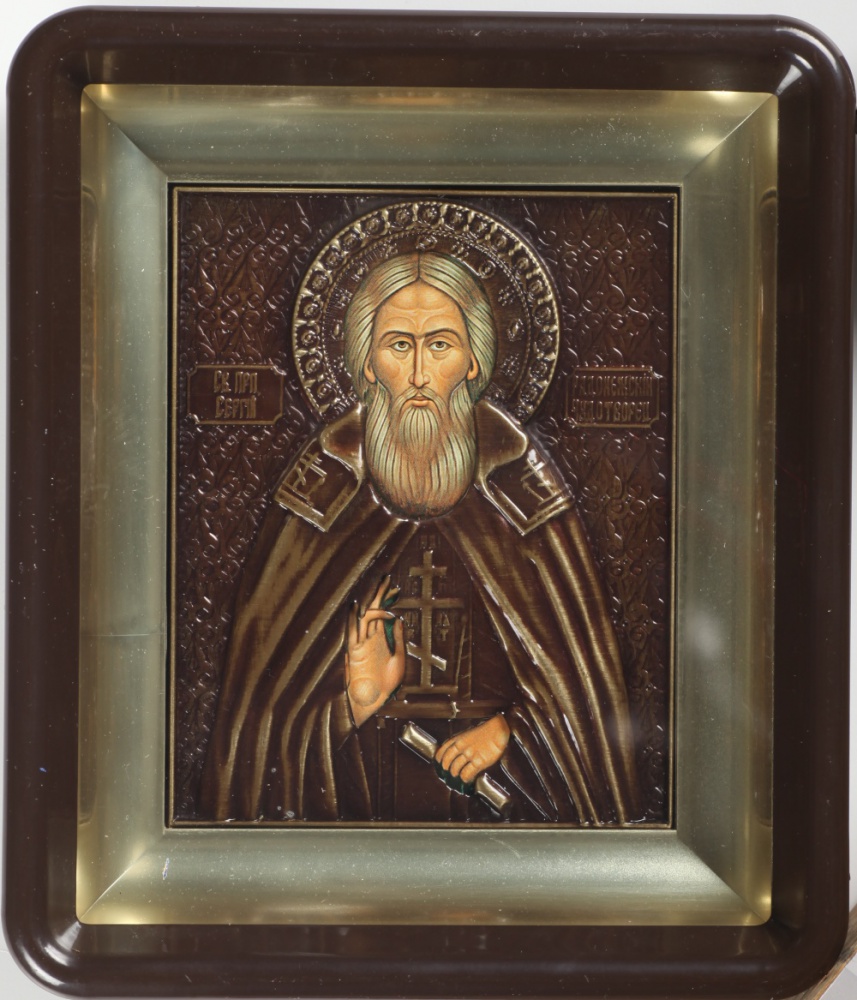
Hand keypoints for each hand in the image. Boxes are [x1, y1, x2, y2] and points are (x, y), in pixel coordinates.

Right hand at [345, 576, 404, 727]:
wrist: (375, 703)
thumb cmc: (387, 685)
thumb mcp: (399, 659)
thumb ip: (398, 639)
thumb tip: (399, 619)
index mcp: (382, 640)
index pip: (385, 614)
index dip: (389, 601)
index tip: (396, 589)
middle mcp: (371, 638)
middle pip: (374, 611)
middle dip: (380, 594)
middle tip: (386, 578)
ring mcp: (362, 644)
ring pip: (364, 617)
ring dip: (370, 602)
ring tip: (377, 586)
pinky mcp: (354, 652)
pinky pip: (352, 633)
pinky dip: (352, 619)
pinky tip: (356, 607)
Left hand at [435, 714, 510, 785]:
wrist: (498, 729)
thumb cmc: (485, 731)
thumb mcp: (468, 733)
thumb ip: (461, 742)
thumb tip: (456, 752)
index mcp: (458, 738)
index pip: (443, 750)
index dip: (439, 758)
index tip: (439, 763)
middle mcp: (461, 746)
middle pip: (447, 760)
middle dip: (446, 768)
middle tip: (447, 772)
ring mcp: (470, 754)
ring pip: (456, 768)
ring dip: (454, 774)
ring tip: (456, 776)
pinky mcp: (479, 761)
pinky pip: (467, 773)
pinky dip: (465, 778)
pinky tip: (465, 779)